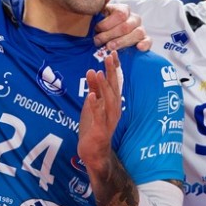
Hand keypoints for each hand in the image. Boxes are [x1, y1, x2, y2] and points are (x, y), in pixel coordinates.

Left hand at [78, 51, 123, 173]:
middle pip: (114, 88)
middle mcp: (114, 110)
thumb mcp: (92, 105)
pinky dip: (95, 106)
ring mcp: (108, 120)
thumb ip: (93, 89)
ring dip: (103, 86)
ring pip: (108, 101)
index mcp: (112, 103)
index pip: (114, 82)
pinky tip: (91, 96)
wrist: (94, 153)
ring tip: (98, 72)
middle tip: (110, 55)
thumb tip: (92, 70)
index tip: (112, 52)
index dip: (114, 67)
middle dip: (112, 72)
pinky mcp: (101, 130)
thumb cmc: (94, 128)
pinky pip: (99, 117)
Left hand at [94, 0, 150, 50]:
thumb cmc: (103, 25)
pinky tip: (138, 48)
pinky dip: (145, 44)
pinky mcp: (145, 39)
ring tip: (110, 47)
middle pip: (126, 26)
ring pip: (137, 33)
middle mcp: (134, 18)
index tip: (96, 29)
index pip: (120, 15)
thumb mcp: (99, 14)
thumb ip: (103, 3)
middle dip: (110, 35)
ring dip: (122, 42)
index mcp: (124, 10)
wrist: (108, 37)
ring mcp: (141, 29)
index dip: (107, 23)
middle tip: (98, 41)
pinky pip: (148, 41)